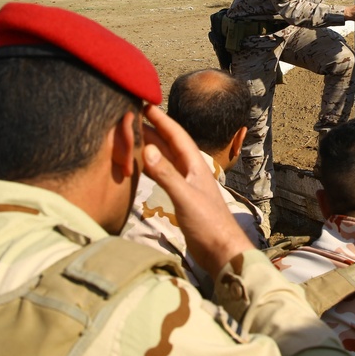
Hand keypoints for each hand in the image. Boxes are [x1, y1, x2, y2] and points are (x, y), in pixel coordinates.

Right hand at [141, 105, 253, 278]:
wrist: (222, 251)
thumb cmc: (208, 224)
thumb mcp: (185, 197)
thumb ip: (166, 174)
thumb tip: (147, 149)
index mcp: (195, 165)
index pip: (176, 135)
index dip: (161, 119)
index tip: (146, 104)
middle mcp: (191, 171)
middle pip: (169, 145)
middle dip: (152, 129)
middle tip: (132, 117)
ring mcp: (187, 184)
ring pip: (166, 159)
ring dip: (151, 147)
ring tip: (132, 136)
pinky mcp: (183, 198)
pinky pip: (164, 175)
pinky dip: (151, 167)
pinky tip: (143, 166)